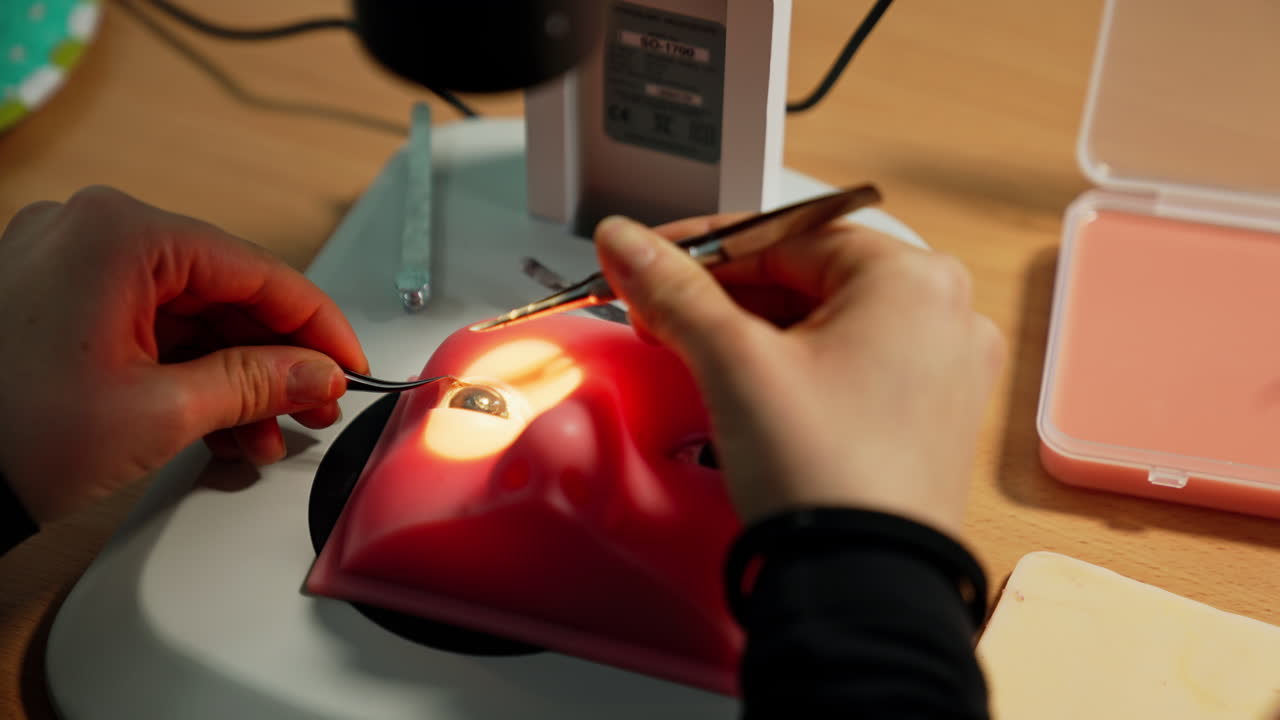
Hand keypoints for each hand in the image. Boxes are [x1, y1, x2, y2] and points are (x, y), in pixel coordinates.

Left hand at [0, 187, 367, 522]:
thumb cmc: (11, 434)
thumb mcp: (161, 412)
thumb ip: (257, 383)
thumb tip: (319, 373)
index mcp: (120, 235)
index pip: (256, 270)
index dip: (317, 324)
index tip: (350, 363)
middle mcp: (94, 231)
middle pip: (225, 292)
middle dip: (274, 360)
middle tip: (314, 406)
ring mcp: (71, 262)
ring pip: (191, 315)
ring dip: (234, 376)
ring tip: (264, 433)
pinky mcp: (57, 296)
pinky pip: (150, 326)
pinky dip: (188, 373)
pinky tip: (220, 423)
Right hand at [594, 213, 1002, 538]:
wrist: (861, 588)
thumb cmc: (822, 475)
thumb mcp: (734, 363)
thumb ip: (675, 291)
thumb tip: (624, 242)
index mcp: (915, 280)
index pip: (786, 235)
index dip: (703, 247)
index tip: (650, 258)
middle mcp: (947, 316)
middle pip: (809, 276)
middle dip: (725, 294)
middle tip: (660, 310)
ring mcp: (946, 371)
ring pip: (829, 323)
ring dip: (755, 329)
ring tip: (693, 350)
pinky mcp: (931, 419)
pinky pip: (853, 365)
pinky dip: (796, 365)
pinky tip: (747, 386)